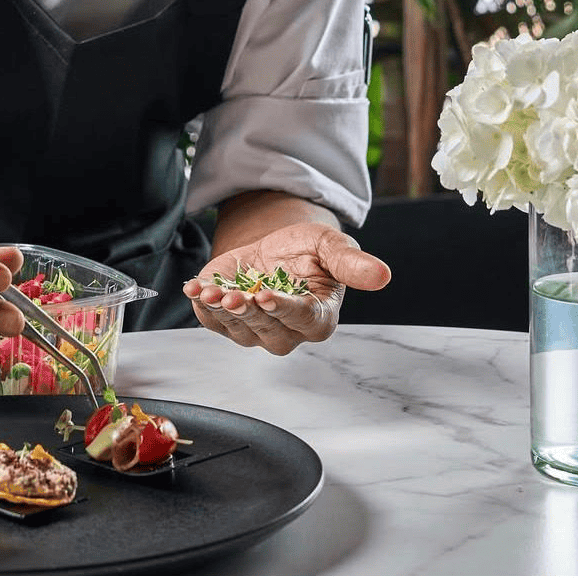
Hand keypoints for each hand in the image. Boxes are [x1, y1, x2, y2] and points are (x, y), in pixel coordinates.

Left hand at [182, 221, 389, 354]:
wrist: (275, 248)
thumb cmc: (308, 250)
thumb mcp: (330, 246)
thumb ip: (352, 262)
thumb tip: (383, 275)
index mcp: (319, 317)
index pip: (303, 320)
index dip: (284, 310)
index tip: (266, 296)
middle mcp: (287, 331)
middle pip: (268, 330)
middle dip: (248, 312)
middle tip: (234, 296)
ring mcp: (256, 331)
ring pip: (239, 329)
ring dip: (222, 311)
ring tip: (210, 290)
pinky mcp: (228, 322)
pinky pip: (214, 321)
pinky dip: (202, 306)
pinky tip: (195, 288)